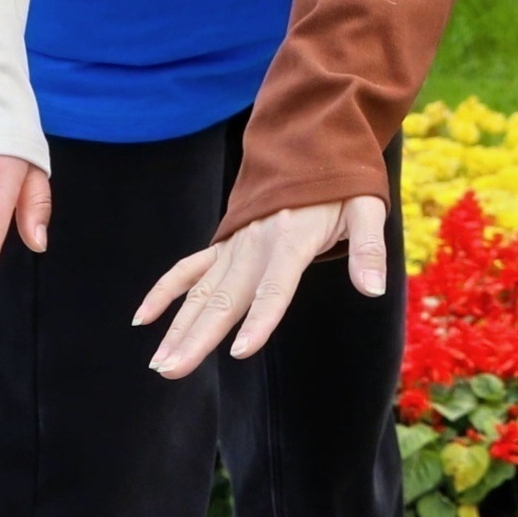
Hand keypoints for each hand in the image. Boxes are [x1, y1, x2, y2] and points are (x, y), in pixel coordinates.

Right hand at [134, 197, 389, 379]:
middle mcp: (255, 245)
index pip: (274, 287)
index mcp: (291, 239)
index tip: (240, 351)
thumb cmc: (342, 185)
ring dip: (177, 327)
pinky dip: (165, 291)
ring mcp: (234, 245)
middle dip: (198, 337)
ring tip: (159, 363)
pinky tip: (142, 319)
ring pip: (201, 292)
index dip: (260, 319)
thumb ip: (369, 249)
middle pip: (225, 298)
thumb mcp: (366, 208)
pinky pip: (188, 269)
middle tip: (173, 371)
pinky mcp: (223, 244)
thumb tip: (375, 289)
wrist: (309, 145)